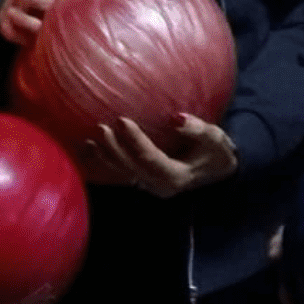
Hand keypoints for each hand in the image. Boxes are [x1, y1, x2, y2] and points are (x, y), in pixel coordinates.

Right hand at [0, 0, 78, 45]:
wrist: (10, 13)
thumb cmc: (39, 2)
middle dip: (43, 1)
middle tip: (56, 7)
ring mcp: (11, 10)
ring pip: (18, 15)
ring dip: (31, 22)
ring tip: (43, 28)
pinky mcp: (5, 27)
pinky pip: (12, 33)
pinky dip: (22, 38)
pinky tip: (34, 41)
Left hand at [82, 114, 237, 197]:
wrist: (216, 169)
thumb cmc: (214, 150)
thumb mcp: (214, 139)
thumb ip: (196, 129)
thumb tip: (176, 118)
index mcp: (175, 177)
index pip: (150, 159)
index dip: (134, 142)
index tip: (122, 120)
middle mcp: (158, 185)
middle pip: (130, 168)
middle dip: (113, 150)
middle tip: (100, 127)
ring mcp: (147, 185)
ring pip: (121, 174)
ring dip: (103, 158)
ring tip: (87, 140)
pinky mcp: (141, 179)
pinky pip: (118, 173)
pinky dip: (102, 163)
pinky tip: (86, 149)